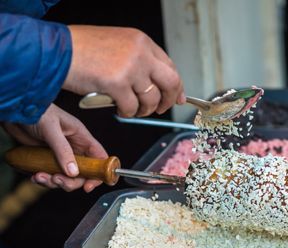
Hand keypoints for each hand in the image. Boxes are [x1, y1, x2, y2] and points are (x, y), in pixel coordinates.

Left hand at [3, 104, 107, 191]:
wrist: (15, 111)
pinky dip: (43, 180)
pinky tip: (35, 176)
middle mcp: (74, 148)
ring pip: (66, 177)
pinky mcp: (47, 160)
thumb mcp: (51, 129)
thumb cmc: (36, 111)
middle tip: (57, 180)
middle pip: (82, 173)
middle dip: (71, 181)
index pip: (99, 158)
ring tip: (41, 177)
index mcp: (81, 138)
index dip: (99, 173)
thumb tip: (73, 171)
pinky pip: (50, 175)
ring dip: (54, 182)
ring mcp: (60, 155)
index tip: (89, 186)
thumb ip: (63, 150)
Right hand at [63, 25, 185, 116]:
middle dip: (169, 100)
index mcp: (141, 41)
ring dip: (144, 110)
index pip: (170, 66)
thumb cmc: (81, 50)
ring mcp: (130, 67)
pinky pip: (132, 107)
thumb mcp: (117, 46)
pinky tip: (118, 109)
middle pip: (171, 82)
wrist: (55, 51)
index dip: (176, 86)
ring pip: (151, 99)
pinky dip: (127, 113)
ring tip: (132, 110)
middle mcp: (140, 52)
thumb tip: (157, 83)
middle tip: (160, 109)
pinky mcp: (117, 83)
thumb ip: (139, 61)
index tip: (178, 98)